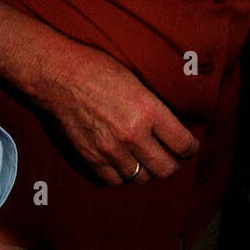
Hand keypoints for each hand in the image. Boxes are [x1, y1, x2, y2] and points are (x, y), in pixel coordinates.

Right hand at [44, 44, 197, 186]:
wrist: (59, 76)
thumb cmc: (98, 70)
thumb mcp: (136, 81)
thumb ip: (155, 107)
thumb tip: (174, 127)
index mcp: (147, 110)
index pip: (182, 144)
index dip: (190, 148)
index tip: (189, 146)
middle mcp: (132, 134)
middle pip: (165, 168)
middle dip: (172, 163)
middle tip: (171, 156)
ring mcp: (110, 149)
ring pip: (141, 177)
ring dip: (146, 170)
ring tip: (145, 159)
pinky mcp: (91, 157)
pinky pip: (115, 180)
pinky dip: (122, 174)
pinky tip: (123, 162)